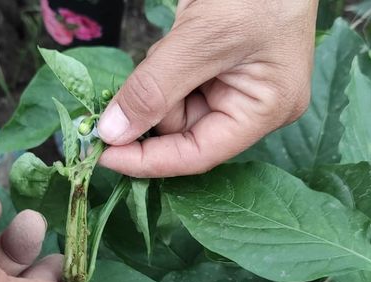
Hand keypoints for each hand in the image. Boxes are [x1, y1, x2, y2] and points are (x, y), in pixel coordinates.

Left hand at [97, 0, 317, 176]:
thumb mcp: (203, 38)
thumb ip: (155, 89)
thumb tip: (113, 133)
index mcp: (264, 110)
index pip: (199, 154)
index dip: (150, 160)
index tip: (105, 155)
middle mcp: (251, 105)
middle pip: (183, 128)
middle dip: (157, 102)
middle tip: (157, 64)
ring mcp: (234, 83)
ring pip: (173, 102)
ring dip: (160, 76)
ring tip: (182, 37)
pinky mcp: (215, 64)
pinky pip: (175, 78)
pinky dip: (164, 62)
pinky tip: (183, 32)